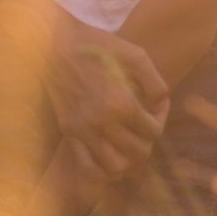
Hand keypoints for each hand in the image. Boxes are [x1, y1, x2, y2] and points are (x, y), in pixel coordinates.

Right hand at [37, 8, 170, 182]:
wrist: (56, 44)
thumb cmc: (98, 46)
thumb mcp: (136, 55)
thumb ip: (155, 83)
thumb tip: (158, 106)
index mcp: (122, 103)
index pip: (154, 131)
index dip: (160, 119)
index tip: (154, 107)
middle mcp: (103, 123)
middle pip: (139, 153)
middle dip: (147, 141)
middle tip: (143, 127)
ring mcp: (83, 131)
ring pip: (115, 167)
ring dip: (128, 160)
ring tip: (129, 145)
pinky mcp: (69, 133)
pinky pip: (87, 167)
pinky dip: (102, 172)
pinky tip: (109, 159)